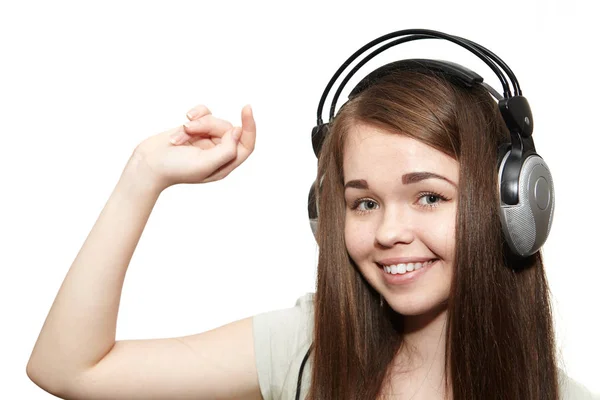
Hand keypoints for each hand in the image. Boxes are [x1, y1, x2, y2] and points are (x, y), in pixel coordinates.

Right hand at [131, 104, 255, 190]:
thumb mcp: (204, 164)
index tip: (247, 108)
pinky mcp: (195, 130)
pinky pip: (204, 113)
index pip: (246, 144)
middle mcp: (218, 153)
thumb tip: (238, 131)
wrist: (147, 164)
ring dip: (196, 124)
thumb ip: (226, 150)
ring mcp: (206, 140)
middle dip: (207, 125)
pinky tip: (184, 118)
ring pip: (213, 120)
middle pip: (226, 129)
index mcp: (224, 165)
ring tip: (179, 134)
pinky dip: (194, 115)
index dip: (250, 126)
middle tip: (188, 129)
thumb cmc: (174, 168)